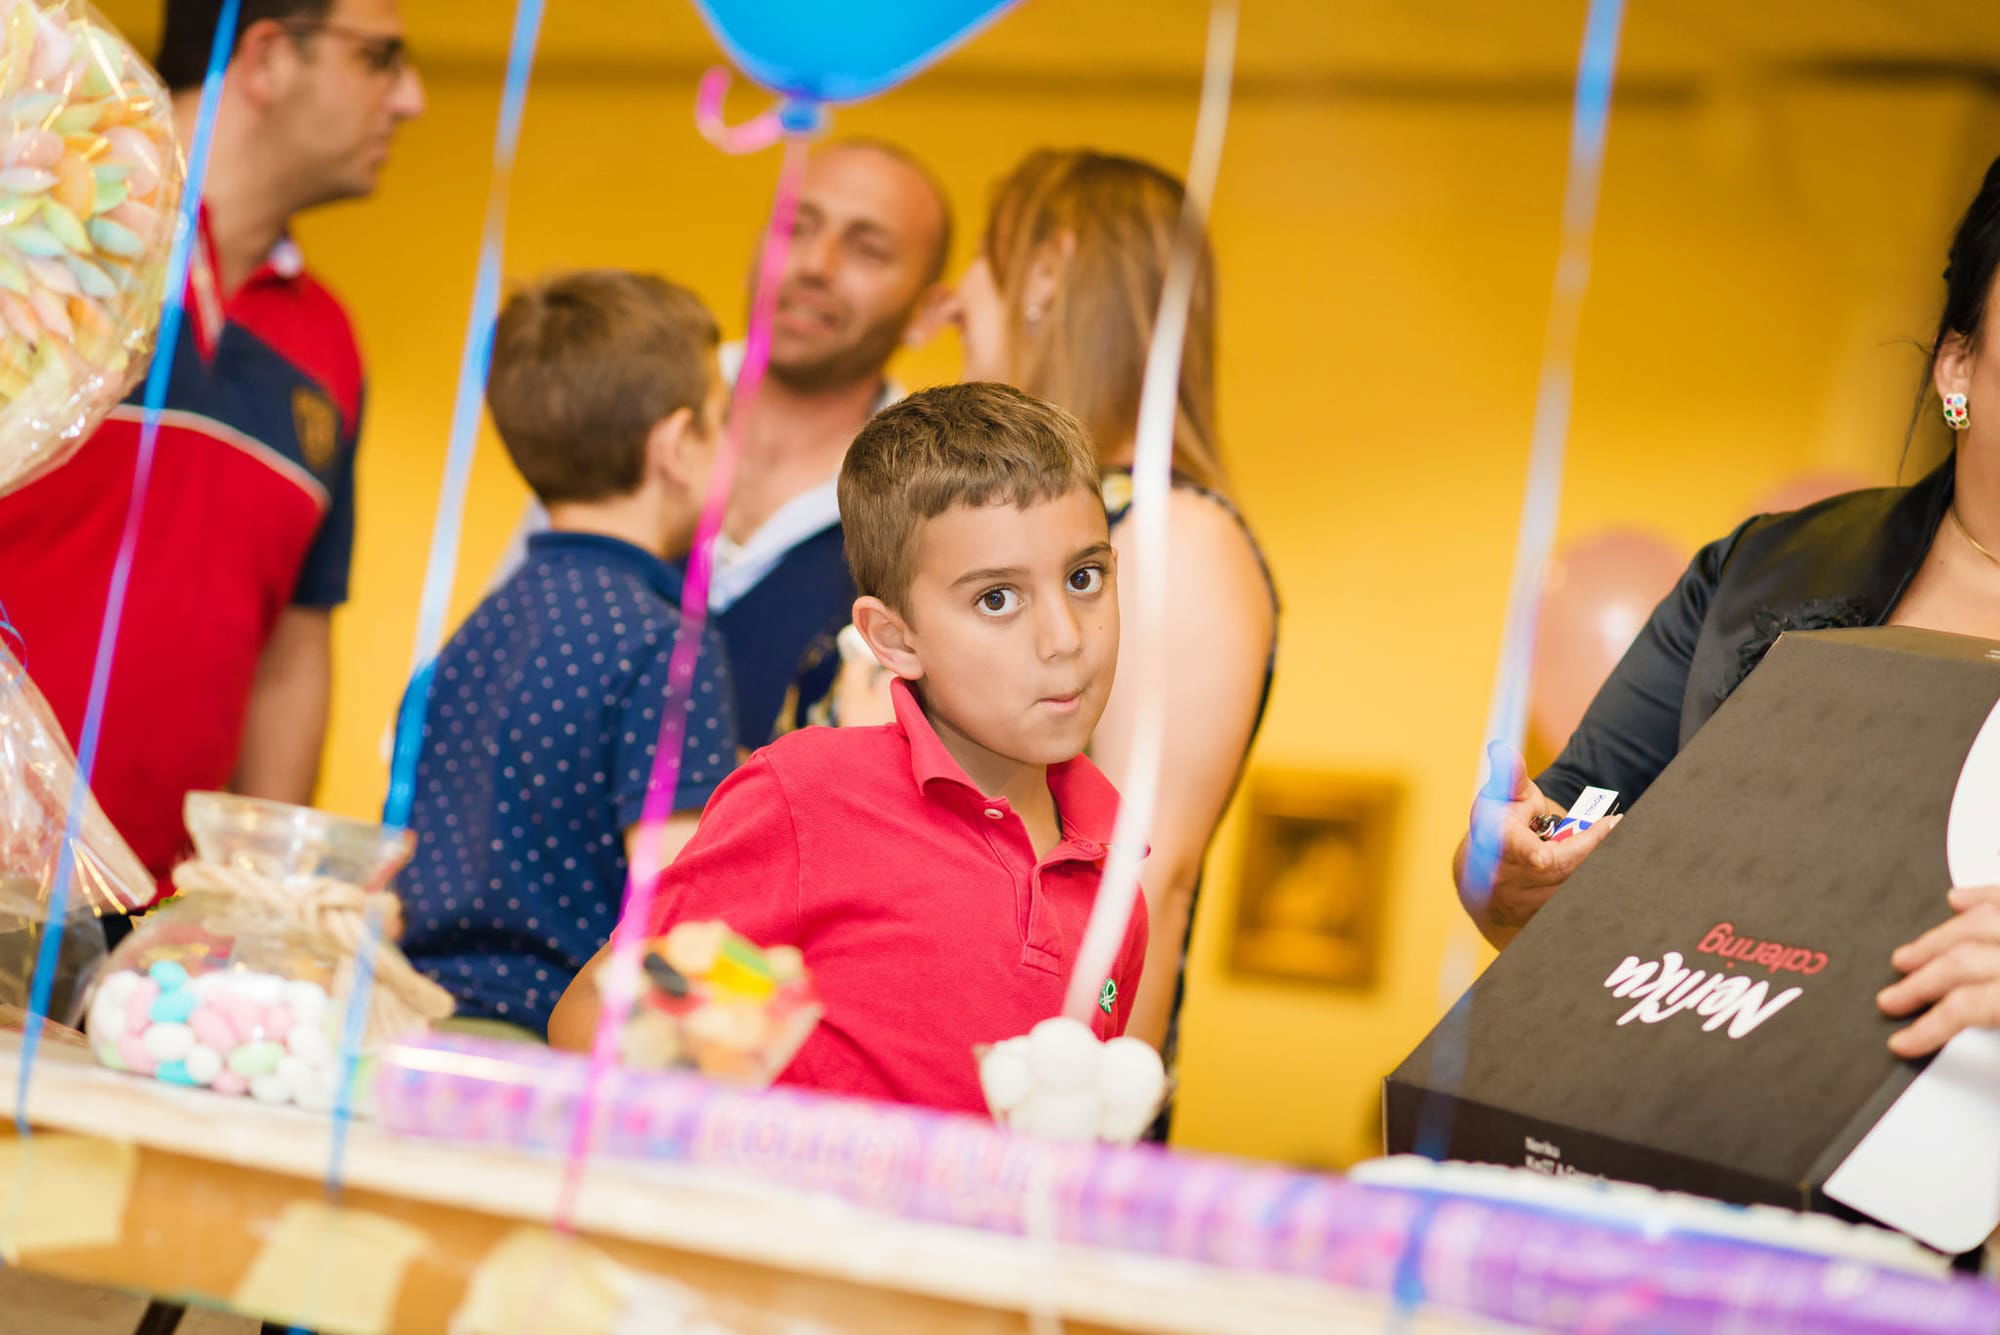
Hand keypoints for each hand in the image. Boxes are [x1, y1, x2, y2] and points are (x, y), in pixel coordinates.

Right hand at [1454, 743, 1620, 948]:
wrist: (1484, 870)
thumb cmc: (1499, 822)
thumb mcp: (1503, 794)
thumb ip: (1509, 774)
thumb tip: (1500, 748)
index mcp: (1496, 842)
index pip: (1515, 849)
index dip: (1529, 853)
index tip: (1542, 858)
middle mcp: (1504, 876)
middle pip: (1562, 866)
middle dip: (1591, 844)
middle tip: (1615, 823)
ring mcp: (1520, 902)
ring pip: (1571, 883)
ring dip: (1592, 860)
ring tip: (1602, 837)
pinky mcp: (1535, 917)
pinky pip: (1573, 898)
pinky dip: (1585, 876)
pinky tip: (1591, 859)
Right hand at [1878, 884, 1999, 1056]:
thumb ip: (1996, 1022)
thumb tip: (1972, 1026)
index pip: (1967, 1005)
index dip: (1929, 1026)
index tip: (1903, 1041)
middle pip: (1963, 961)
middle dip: (1920, 981)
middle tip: (1892, 999)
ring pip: (1981, 922)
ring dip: (1937, 939)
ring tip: (1909, 956)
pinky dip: (1981, 897)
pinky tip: (1957, 900)